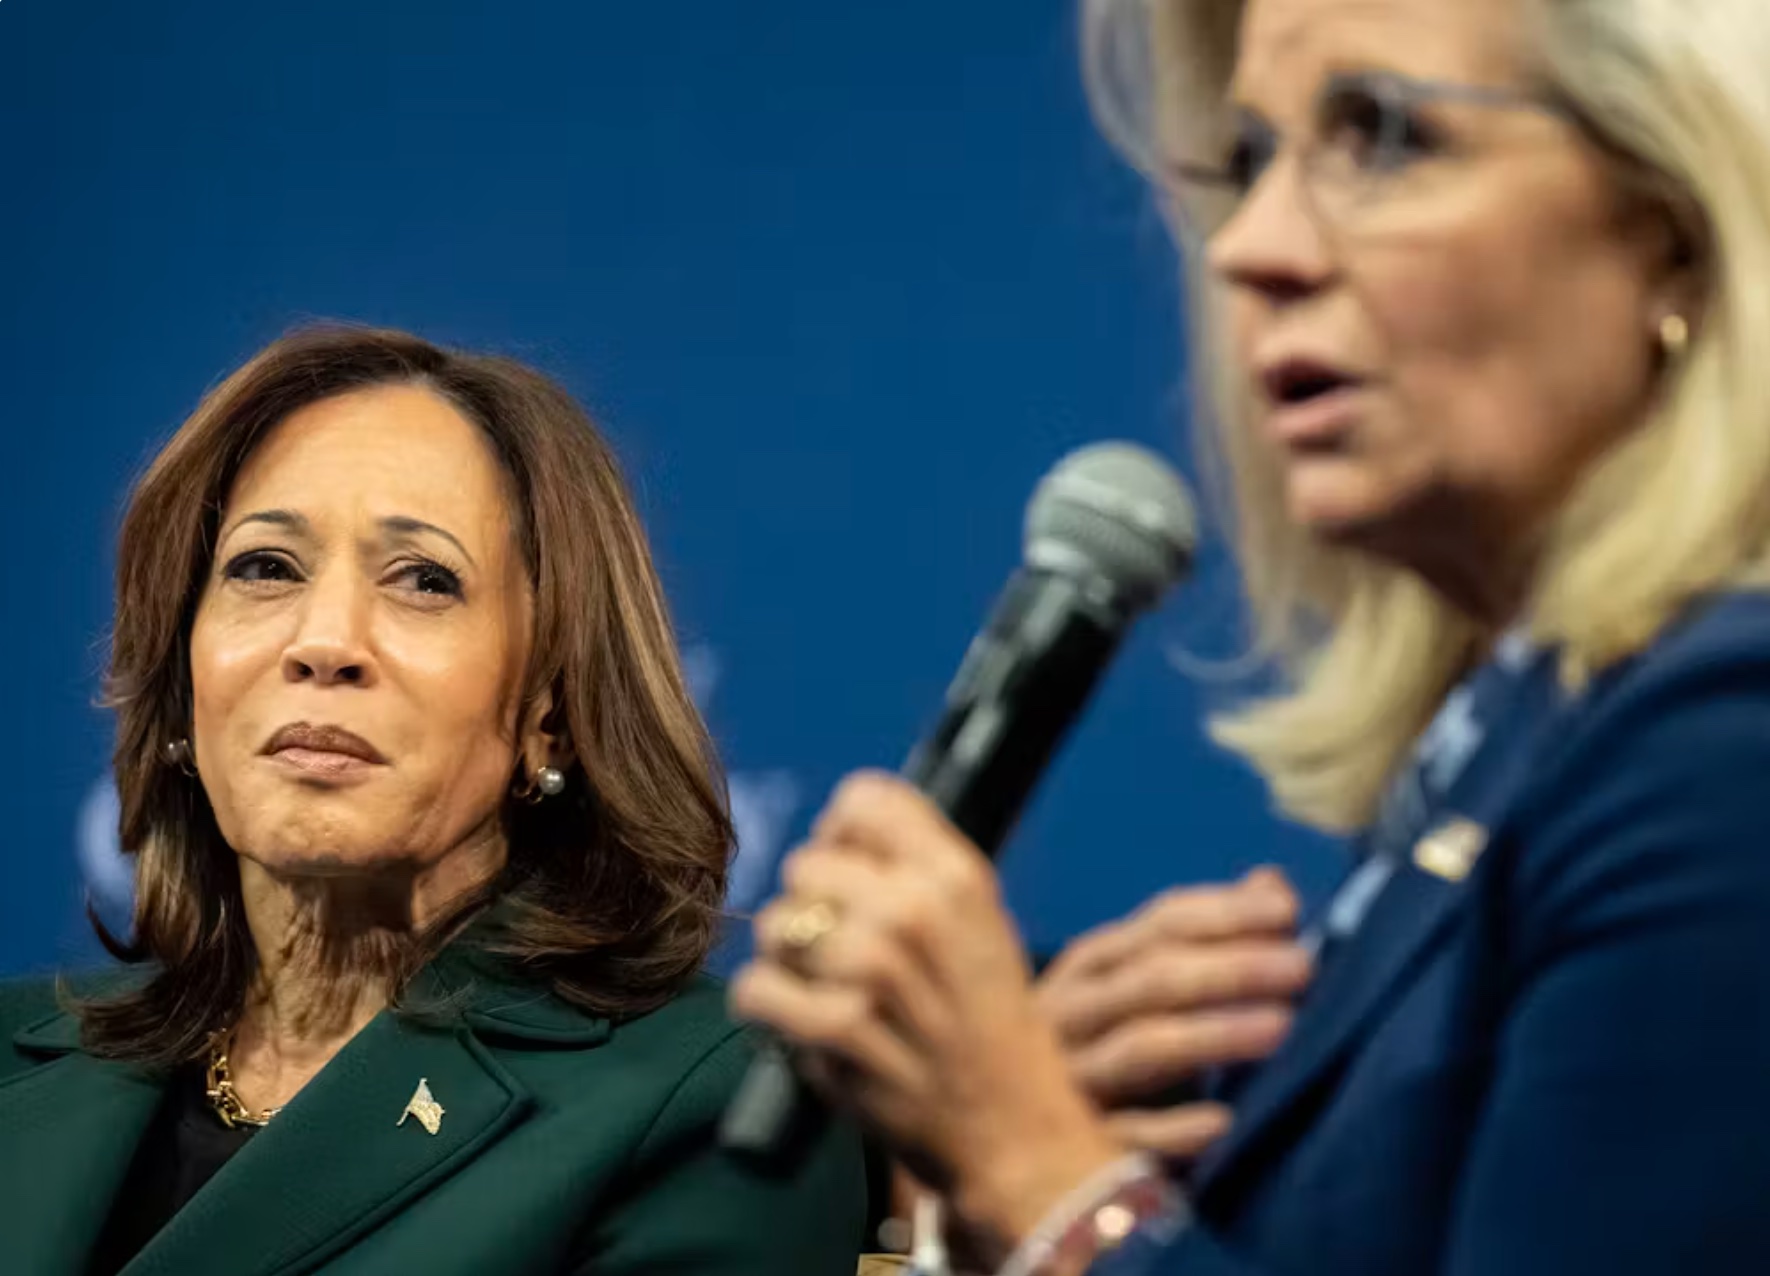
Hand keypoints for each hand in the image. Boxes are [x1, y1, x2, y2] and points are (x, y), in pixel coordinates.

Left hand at [731, 772, 1127, 1252]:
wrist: (1016, 1131)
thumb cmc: (990, 1027)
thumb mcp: (982, 924)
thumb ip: (918, 867)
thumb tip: (836, 826)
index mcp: (957, 874)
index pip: (861, 800)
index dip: (844, 836)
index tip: (853, 876)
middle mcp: (915, 911)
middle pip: (804, 863)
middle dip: (813, 907)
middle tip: (841, 953)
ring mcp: (874, 971)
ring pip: (774, 926)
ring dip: (788, 962)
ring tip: (828, 992)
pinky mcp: (837, 1032)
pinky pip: (755, 989)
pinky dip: (767, 1009)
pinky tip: (801, 1023)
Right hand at [1038, 869, 1311, 1159]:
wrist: (1001, 1127)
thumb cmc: (1091, 1042)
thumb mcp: (1133, 981)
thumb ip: (1202, 936)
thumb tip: (1271, 881)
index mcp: (1089, 967)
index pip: (1160, 924)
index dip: (1224, 913)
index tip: (1287, 910)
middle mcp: (1071, 1012)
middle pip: (1150, 980)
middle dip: (1228, 968)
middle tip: (1301, 968)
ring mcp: (1065, 1077)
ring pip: (1138, 1049)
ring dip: (1209, 1034)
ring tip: (1279, 1028)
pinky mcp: (1067, 1145)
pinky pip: (1122, 1135)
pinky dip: (1170, 1128)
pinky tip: (1222, 1122)